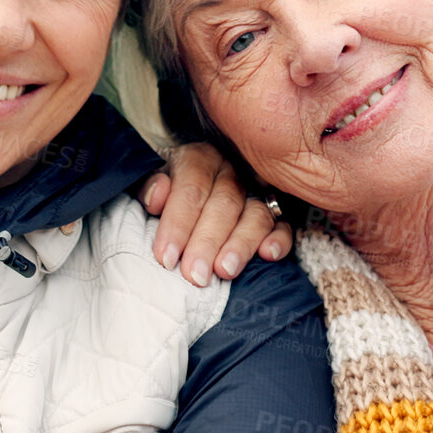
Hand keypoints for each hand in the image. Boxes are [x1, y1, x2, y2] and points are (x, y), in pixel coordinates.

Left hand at [138, 143, 291, 286]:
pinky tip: (268, 254)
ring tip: (224, 271)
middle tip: (194, 274)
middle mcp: (231, 171)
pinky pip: (283, 225)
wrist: (192, 196)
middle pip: (224, 203)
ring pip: (255, 215)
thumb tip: (156, 197)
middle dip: (207, 242)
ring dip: (241, 244)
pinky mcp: (279, 212)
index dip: (178, 223)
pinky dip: (278, 240)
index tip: (165, 257)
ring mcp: (258, 191)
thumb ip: (149, 188)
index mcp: (199, 158)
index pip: (191, 187)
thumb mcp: (152, 185)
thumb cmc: (168, 196)